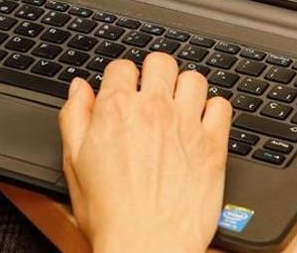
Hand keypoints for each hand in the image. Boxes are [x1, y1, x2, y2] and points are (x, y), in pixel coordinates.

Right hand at [58, 53, 231, 251]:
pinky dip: (213, 110)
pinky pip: (222, 106)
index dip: (121, 77)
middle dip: (154, 73)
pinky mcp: (214, 145)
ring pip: (194, 78)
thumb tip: (78, 89)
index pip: (122, 66)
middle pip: (160, 62)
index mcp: (115, 110)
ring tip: (180, 105)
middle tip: (153, 91)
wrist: (147, 246)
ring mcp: (186, 125)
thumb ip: (74, 117)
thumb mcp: (74, 162)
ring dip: (185, 88)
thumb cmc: (110, 214)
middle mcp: (153, 110)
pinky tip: (202, 123)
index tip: (125, 89)